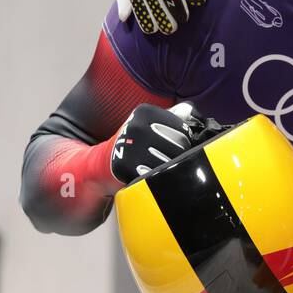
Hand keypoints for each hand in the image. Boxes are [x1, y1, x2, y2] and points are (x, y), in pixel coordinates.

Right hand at [109, 102, 224, 183]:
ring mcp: (132, 145)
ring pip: (169, 162)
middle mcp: (138, 126)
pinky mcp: (126, 165)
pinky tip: (150, 176)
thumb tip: (191, 112)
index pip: (182, 129)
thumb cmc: (131, 144)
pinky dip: (157, 179)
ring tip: (162, 169)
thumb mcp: (147, 124)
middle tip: (172, 162)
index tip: (179, 149)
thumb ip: (170, 117)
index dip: (186, 143)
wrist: (101, 163)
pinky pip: (155, 175)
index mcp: (146, 112)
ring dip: (171, 170)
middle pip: (178, 146)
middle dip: (180, 157)